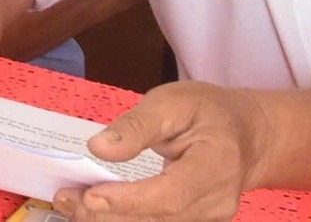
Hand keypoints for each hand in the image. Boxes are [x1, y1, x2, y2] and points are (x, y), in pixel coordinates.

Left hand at [53, 81, 269, 219]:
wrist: (245, 134)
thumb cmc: (207, 111)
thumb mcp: (172, 102)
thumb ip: (136, 126)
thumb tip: (98, 148)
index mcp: (216, 166)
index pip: (170, 194)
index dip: (129, 201)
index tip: (90, 196)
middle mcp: (217, 202)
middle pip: (159, 219)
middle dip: (108, 215)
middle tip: (65, 199)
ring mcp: (210, 219)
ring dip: (111, 221)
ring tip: (71, 205)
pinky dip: (125, 219)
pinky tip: (95, 211)